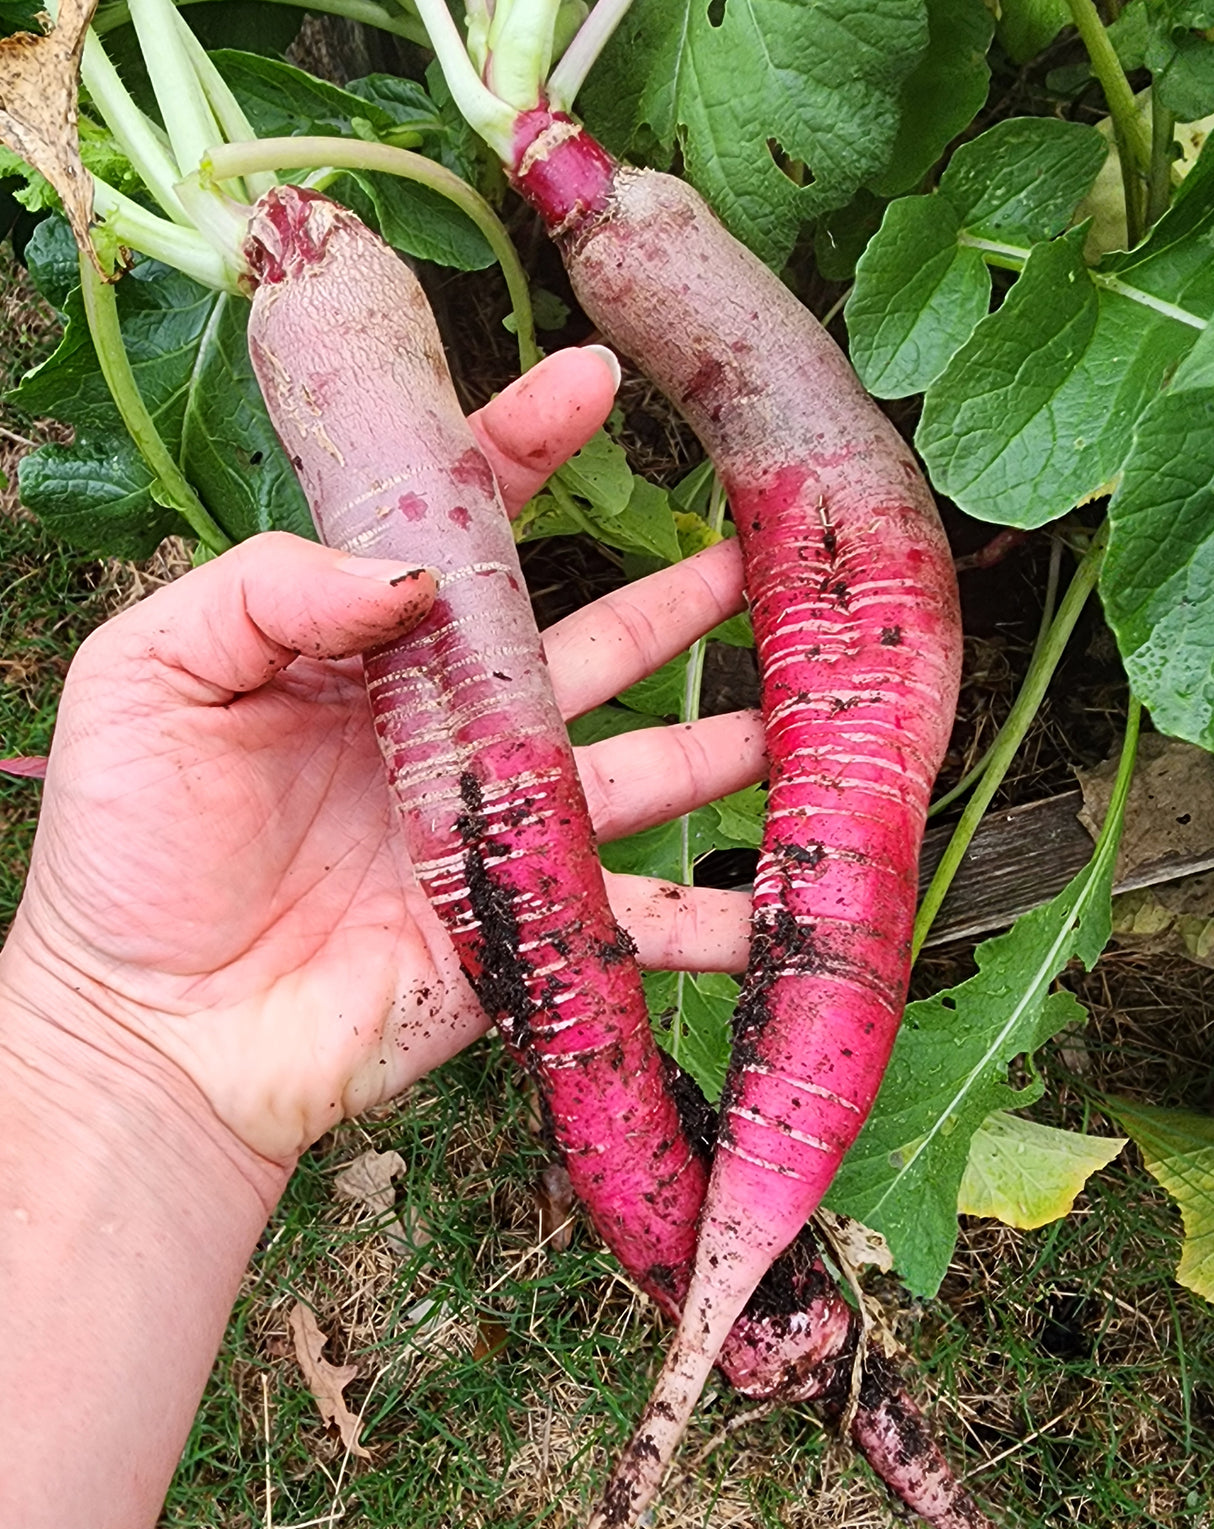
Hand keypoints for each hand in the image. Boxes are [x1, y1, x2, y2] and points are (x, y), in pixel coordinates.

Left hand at [2, 346, 758, 1166]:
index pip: (462, 534)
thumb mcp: (154, 672)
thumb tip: (417, 564)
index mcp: (367, 654)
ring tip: (815, 713)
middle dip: (680, 597)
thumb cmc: (129, 845)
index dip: (526, 451)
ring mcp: (496, 832)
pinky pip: (634, 917)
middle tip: (766, 551)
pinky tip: (784, 904)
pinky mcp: (522, 930)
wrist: (152, 1028)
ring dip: (727, 742)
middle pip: (589, 646)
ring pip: (641, 770)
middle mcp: (450, 733)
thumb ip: (270, 586)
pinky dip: (712, 919)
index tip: (595, 381)